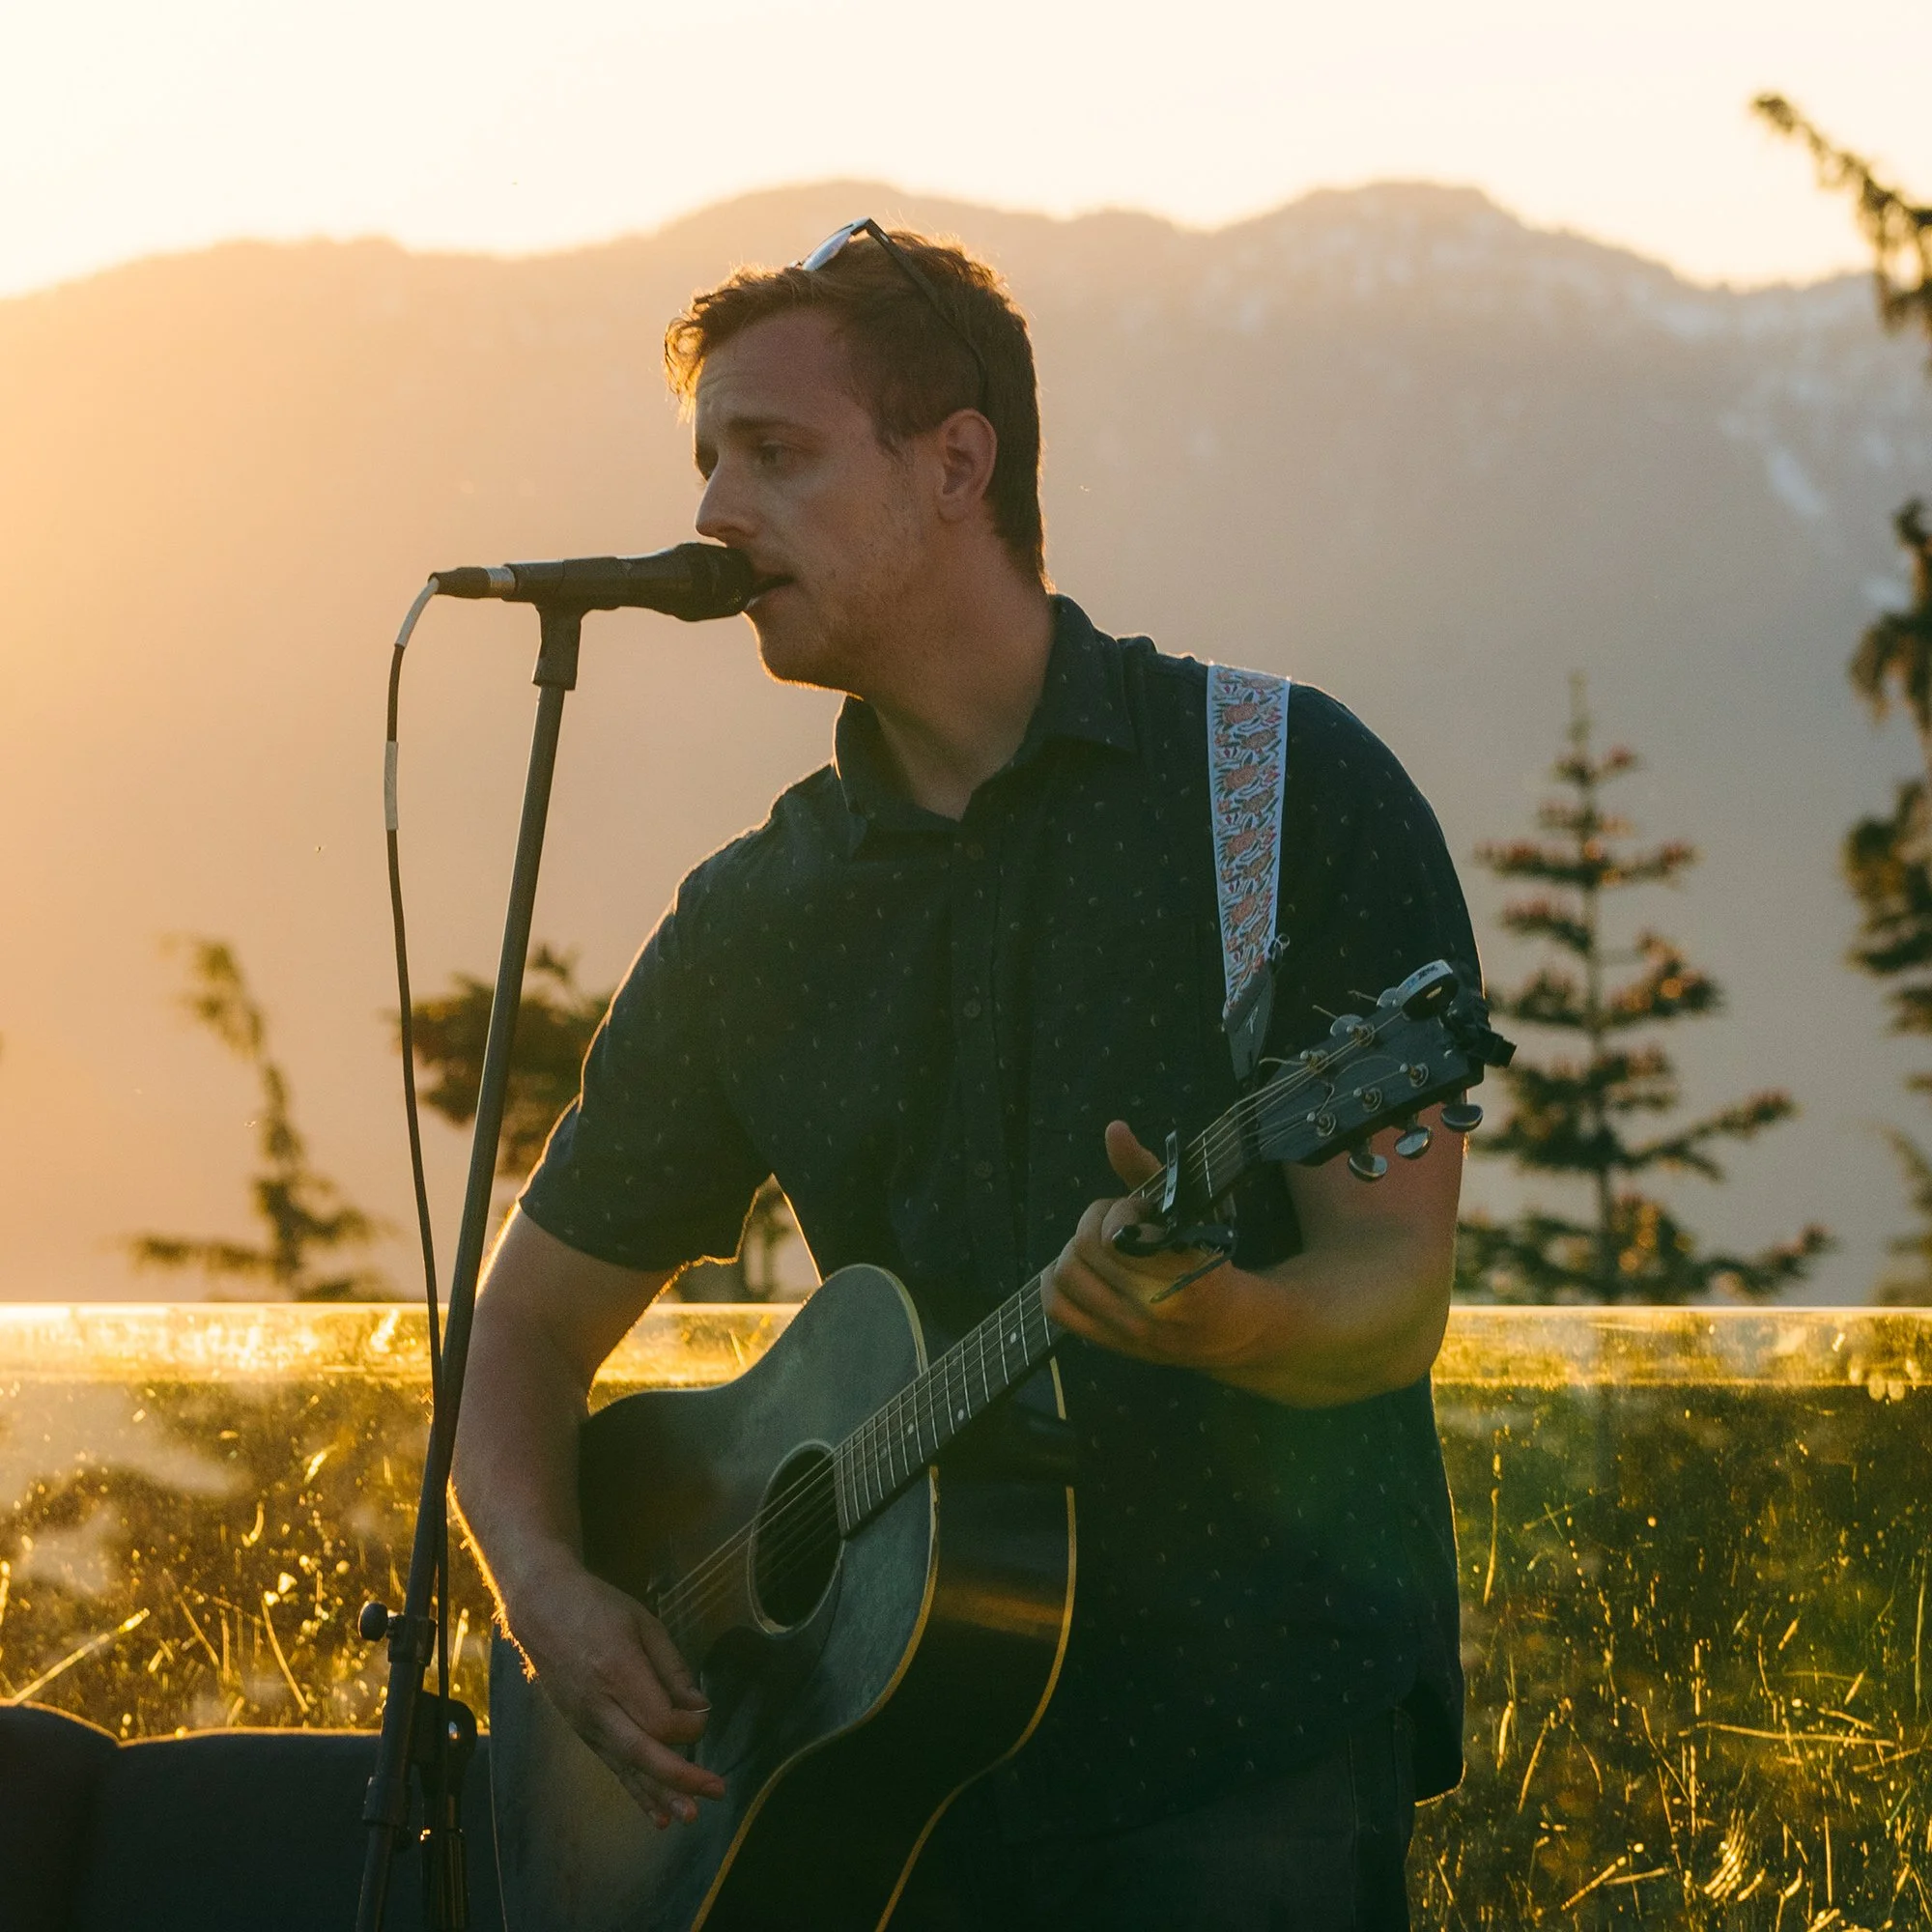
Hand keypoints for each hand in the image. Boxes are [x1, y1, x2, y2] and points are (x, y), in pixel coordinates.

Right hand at [503, 1555, 724, 1829]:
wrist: (541, 1609)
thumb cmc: (598, 1607)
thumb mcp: (644, 1623)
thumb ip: (672, 1668)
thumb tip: (700, 1708)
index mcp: (616, 1670)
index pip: (658, 1719)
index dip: (688, 1726)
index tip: (703, 1715)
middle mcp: (598, 1705)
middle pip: (642, 1752)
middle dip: (681, 1777)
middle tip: (716, 1792)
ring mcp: (585, 1722)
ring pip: (627, 1767)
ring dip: (660, 1795)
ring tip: (689, 1817)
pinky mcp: (580, 1730)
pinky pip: (612, 1766)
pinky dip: (635, 1790)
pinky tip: (656, 1814)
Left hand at [1042, 1121, 1275, 1372]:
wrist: (1225, 1328)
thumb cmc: (1207, 1257)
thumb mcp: (1188, 1210)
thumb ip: (1147, 1169)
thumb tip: (1113, 1129)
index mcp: (1181, 1276)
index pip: (1114, 1236)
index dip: (1120, 1212)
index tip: (1141, 1210)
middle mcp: (1152, 1309)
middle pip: (1083, 1248)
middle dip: (1096, 1221)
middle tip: (1117, 1221)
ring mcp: (1127, 1330)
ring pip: (1065, 1273)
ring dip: (1076, 1249)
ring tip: (1100, 1244)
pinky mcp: (1108, 1342)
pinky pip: (1056, 1307)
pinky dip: (1054, 1280)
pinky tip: (1074, 1266)